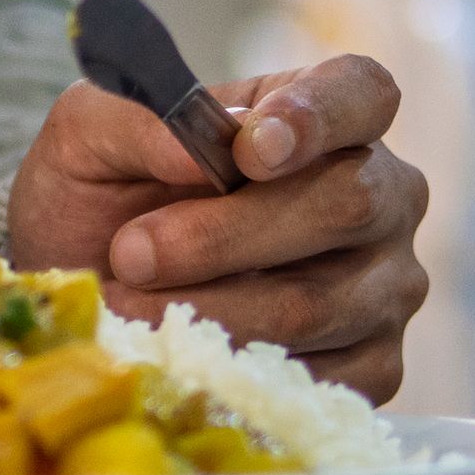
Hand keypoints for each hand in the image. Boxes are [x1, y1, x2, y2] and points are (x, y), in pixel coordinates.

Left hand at [0, 50, 427, 395]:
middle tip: (133, 253)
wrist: (87, 293)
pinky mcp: (375, 366)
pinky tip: (182, 358)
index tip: (248, 152)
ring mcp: (387, 285)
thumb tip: (197, 150)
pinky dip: (235, 373)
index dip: (319, 117)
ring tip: (128, 308)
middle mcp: (382, 196)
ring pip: (317, 304)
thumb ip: (141, 124)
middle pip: (347, 205)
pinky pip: (321, 380)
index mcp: (329, 113)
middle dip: (225, 238)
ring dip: (207, 311)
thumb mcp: (91, 136)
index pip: (362, 94)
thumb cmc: (103, 198)